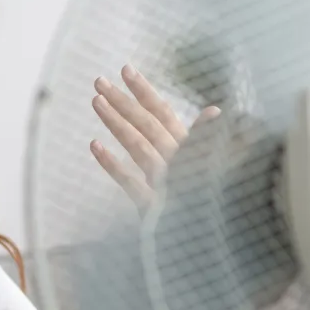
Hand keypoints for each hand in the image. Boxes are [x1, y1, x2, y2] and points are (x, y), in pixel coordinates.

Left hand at [90, 64, 220, 211]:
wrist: (212, 239)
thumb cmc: (209, 200)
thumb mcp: (214, 166)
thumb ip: (208, 139)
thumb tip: (215, 110)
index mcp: (191, 150)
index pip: (165, 114)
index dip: (145, 91)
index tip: (126, 70)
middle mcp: (179, 161)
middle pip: (147, 125)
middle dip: (123, 101)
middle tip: (99, 81)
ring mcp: (167, 183)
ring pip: (139, 147)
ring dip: (117, 122)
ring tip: (95, 101)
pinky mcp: (156, 208)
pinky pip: (131, 183)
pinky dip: (112, 165)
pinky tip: (94, 145)